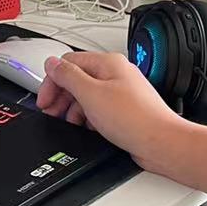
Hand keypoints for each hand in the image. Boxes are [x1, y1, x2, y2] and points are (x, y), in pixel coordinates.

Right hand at [36, 51, 183, 172]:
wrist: (161, 142)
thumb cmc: (134, 119)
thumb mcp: (91, 94)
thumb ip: (68, 76)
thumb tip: (52, 63)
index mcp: (108, 63)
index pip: (68, 62)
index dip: (52, 81)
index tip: (45, 100)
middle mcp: (116, 74)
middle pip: (77, 79)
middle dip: (62, 97)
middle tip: (53, 113)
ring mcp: (121, 92)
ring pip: (87, 96)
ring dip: (74, 109)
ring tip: (71, 123)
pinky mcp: (124, 110)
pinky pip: (99, 109)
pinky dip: (89, 118)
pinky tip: (88, 129)